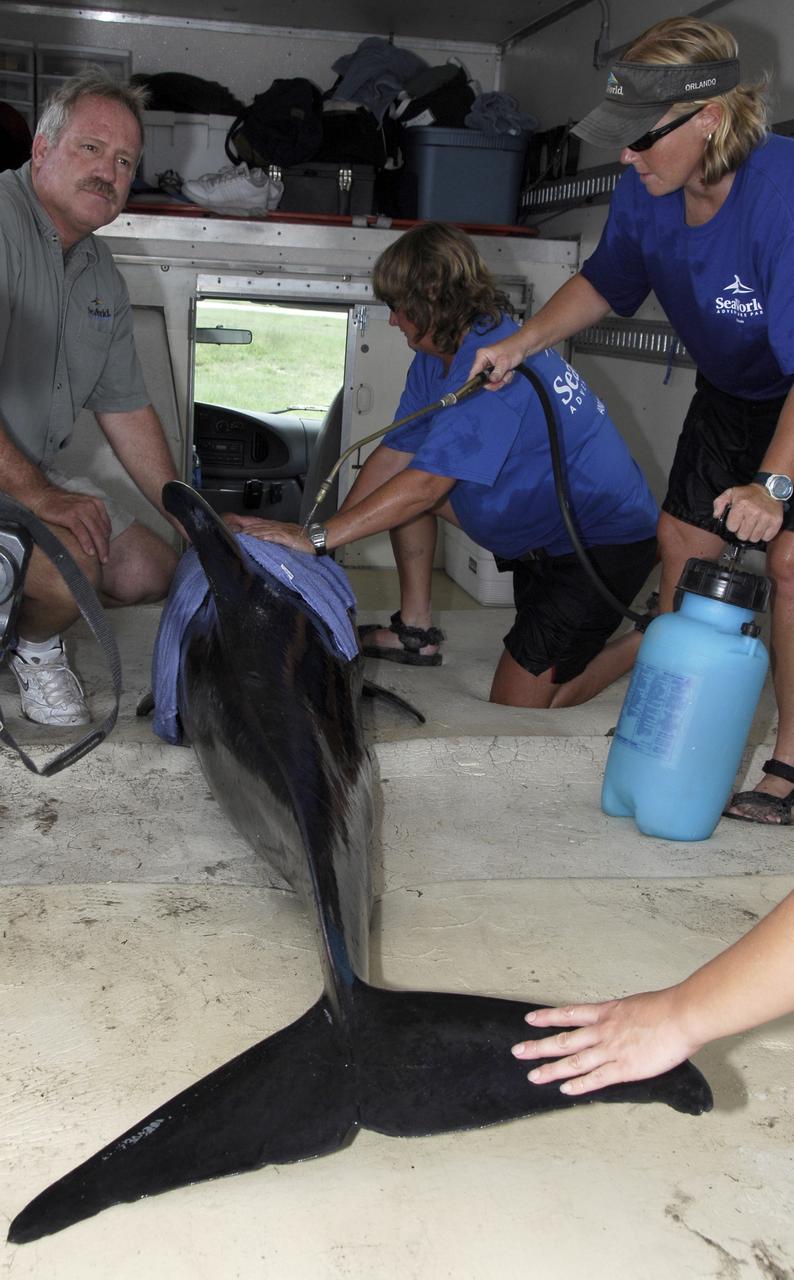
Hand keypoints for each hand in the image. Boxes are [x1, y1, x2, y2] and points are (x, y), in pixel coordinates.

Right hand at [30, 486, 111, 561]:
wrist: (43, 496)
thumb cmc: (62, 505)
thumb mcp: (81, 507)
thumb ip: (91, 518)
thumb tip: (99, 538)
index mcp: (96, 504)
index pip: (106, 526)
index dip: (107, 540)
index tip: (106, 551)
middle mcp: (90, 506)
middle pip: (102, 530)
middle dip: (105, 547)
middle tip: (106, 560)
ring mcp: (80, 510)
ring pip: (94, 532)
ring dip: (99, 547)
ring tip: (101, 559)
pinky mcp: (70, 515)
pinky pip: (81, 532)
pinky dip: (87, 543)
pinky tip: (90, 552)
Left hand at [223, 513, 313, 553]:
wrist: (317, 539)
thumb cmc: (304, 540)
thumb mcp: (286, 536)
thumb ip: (274, 537)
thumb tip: (262, 539)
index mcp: (276, 526)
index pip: (258, 522)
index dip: (245, 521)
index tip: (234, 522)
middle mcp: (278, 527)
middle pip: (258, 525)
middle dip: (245, 526)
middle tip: (233, 528)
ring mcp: (283, 531)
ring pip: (265, 529)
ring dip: (253, 531)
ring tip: (243, 534)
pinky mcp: (288, 538)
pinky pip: (276, 536)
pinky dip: (267, 536)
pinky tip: (260, 537)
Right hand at [467, 330, 529, 389]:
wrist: (524, 346)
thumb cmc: (514, 348)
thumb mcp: (504, 362)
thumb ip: (497, 373)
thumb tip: (491, 381)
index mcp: (482, 356)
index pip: (474, 372)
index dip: (474, 381)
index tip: (476, 389)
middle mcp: (484, 361)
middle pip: (484, 379)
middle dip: (494, 382)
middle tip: (503, 380)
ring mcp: (491, 366)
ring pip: (492, 381)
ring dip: (502, 380)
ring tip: (508, 373)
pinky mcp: (497, 369)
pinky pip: (498, 379)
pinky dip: (505, 378)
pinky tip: (510, 372)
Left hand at [511, 987, 695, 1093]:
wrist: (681, 1015)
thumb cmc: (667, 1008)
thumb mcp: (637, 1005)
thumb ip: (625, 1016)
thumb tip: (623, 1021)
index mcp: (606, 1012)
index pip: (570, 1014)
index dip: (548, 1017)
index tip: (531, 1019)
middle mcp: (603, 1031)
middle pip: (564, 1039)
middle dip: (539, 1046)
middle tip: (518, 1051)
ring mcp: (611, 1050)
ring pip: (573, 1061)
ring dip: (551, 1069)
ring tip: (533, 1076)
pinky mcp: (623, 1068)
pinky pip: (596, 1079)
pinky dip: (579, 1085)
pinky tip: (564, 1089)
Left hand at [713, 484, 785, 542]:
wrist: (770, 489)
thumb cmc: (749, 494)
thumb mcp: (731, 493)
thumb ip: (719, 503)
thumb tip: (716, 515)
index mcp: (741, 505)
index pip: (731, 527)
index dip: (732, 525)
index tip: (736, 521)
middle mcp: (754, 512)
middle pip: (742, 535)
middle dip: (742, 531)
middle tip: (745, 524)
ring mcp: (766, 517)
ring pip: (754, 538)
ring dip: (752, 534)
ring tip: (753, 525)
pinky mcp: (775, 521)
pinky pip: (766, 538)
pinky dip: (763, 535)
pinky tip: (762, 526)